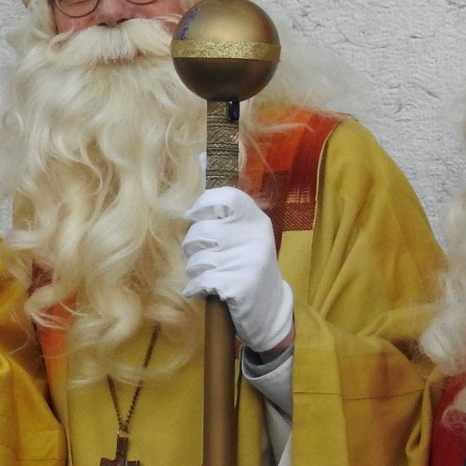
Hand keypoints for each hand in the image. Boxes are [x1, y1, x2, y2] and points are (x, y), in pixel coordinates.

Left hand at [180, 186, 293, 353]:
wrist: (270, 311)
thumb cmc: (248, 265)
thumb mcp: (242, 231)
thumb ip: (222, 202)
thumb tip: (200, 154)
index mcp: (255, 219)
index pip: (222, 197)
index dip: (202, 207)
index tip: (197, 218)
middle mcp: (254, 236)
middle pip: (200, 232)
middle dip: (194, 248)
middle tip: (209, 257)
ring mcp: (248, 261)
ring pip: (196, 259)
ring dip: (196, 271)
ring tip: (213, 275)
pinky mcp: (239, 286)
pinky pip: (199, 281)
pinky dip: (197, 288)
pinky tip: (207, 290)